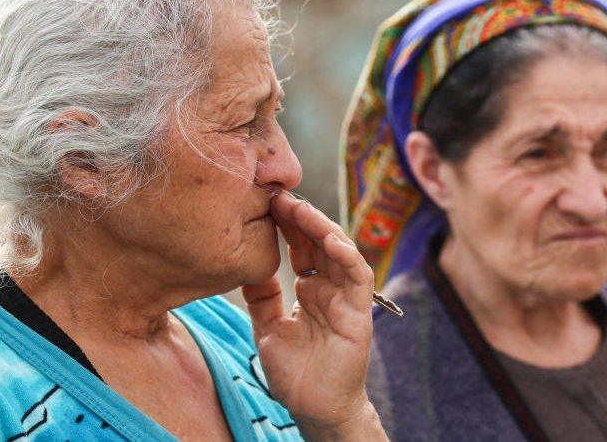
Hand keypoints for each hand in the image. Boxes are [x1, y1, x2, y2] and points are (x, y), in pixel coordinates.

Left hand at [241, 193, 384, 439]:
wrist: (314, 409)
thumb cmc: (295, 374)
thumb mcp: (269, 328)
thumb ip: (262, 299)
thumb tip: (247, 267)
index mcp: (311, 290)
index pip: (301, 248)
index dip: (286, 225)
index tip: (264, 205)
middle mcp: (330, 289)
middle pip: (318, 242)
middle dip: (300, 217)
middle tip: (278, 196)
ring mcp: (346, 298)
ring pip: (339, 251)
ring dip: (320, 227)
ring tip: (299, 208)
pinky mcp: (359, 311)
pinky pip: (357, 276)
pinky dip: (346, 255)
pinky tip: (329, 240)